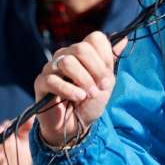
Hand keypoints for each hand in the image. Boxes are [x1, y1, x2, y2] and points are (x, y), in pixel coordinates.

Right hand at [33, 32, 126, 147]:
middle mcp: (65, 55)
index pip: (94, 38)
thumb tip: (124, 38)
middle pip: (81, 49)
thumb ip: (111, 60)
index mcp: (81, 52)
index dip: (105, 57)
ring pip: (67, 62)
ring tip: (88, 95)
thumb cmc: (89, 102)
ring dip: (83, 81)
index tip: (108, 76)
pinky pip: (53, 80)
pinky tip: (78, 98)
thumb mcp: (105, 82)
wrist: (76, 126)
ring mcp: (51, 68)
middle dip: (96, 70)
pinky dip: (69, 90)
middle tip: (101, 87)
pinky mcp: (41, 83)